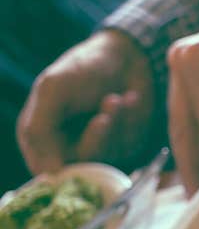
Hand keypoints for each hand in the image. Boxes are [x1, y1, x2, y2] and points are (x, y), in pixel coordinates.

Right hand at [16, 30, 154, 173]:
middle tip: (104, 116)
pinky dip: (128, 122)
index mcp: (39, 135)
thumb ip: (40, 127)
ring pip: (106, 156)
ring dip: (113, 125)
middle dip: (96, 139)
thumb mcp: (53, 90)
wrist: (125, 56)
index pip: (45, 171)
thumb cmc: (84, 68)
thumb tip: (48, 173)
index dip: (62, 168)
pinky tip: (129, 99)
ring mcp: (96, 148)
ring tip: (115, 98)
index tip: (79, 151)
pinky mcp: (123, 145)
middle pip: (80, 167)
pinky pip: (127, 146)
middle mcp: (66, 147)